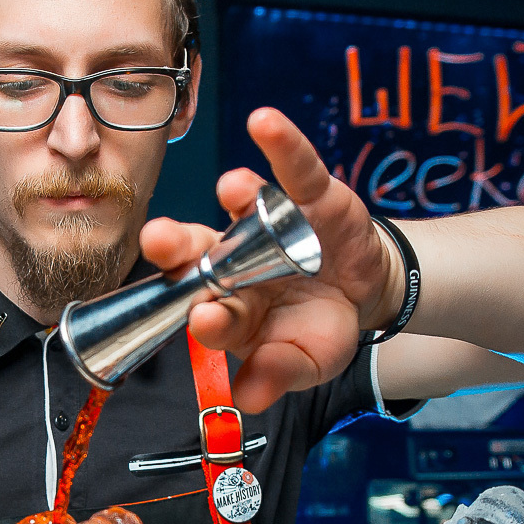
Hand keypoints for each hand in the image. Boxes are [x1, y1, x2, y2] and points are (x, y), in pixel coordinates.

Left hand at [138, 107, 402, 412]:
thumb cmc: (317, 328)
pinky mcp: (309, 193)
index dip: (207, 315)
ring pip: (242, 205)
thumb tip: (246, 400)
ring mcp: (267, 223)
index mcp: (227, 304)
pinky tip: (265, 123)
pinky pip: (294, 167)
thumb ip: (276, 375)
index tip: (205, 319)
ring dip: (236, 192)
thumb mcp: (305, 361)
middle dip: (176, 245)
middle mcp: (234, 258)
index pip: (209, 310)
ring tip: (234, 188)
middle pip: (196, 249)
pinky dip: (281, 144)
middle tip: (160, 241)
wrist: (364, 293)